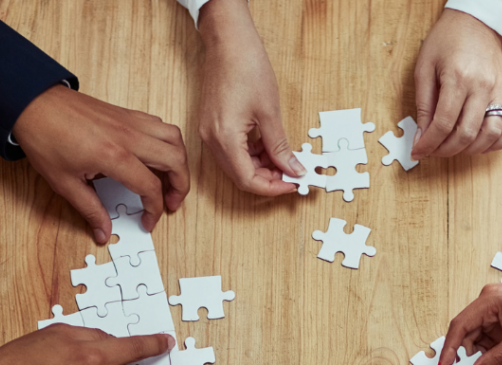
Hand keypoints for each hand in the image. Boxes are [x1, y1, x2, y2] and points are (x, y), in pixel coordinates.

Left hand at [12, 87, 188, 243]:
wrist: (32, 103)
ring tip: (170, 179)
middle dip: (180, 186)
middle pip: (175, 160)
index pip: (151, 187)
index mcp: (114, 156)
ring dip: (178, 161)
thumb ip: (90, 210)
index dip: (154, 210)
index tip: (147, 220)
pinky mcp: (126, 114)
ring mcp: (129, 121)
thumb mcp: (65, 183)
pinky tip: (155, 157)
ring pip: (174, 138)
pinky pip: (159, 125)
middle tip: (171, 203)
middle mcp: (128, 136)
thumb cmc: (45, 137)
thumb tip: (102, 231)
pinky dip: (166, 142)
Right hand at [197, 0, 302, 194]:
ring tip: (283, 159)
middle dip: (267, 179)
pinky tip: (268, 146)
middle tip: (291, 174)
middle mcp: (212, 140)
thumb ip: (280, 146)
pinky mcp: (212, 125)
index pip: (248, 180)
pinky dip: (251, 154)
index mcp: (224, 139)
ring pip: (237, 165)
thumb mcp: (270, 112)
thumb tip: (292, 168)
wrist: (227, 39)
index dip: (272, 187)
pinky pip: (232, 151)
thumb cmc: (245, 65)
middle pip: (240, 176)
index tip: (292, 184)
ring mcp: (209, 133)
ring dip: (260, 167)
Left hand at [412, 11, 501, 160]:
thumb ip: (423, 105)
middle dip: (446, 150)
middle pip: (467, 134)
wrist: (476, 21)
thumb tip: (421, 137)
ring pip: (490, 135)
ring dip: (470, 149)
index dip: (429, 144)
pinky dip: (499, 141)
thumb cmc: (447, 40)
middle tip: (433, 150)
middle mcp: (482, 87)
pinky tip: (481, 143)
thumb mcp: (425, 67)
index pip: (444, 124)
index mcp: (459, 78)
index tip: (418, 151)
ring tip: (454, 145)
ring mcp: (499, 92)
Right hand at [440, 277, 501, 364]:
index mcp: (488, 301)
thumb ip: (496, 358)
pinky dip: (485, 351)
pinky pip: (487, 335)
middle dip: (461, 356)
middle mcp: (486, 301)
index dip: (449, 350)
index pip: (459, 327)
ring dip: (474, 355)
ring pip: (475, 336)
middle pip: (464, 332)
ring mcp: (494, 308)